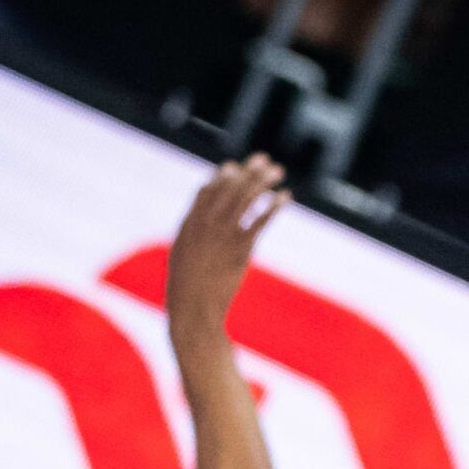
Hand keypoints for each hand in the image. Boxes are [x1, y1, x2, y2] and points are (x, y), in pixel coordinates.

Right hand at [167, 155, 287, 340]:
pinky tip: (285, 196)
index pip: (206, 191)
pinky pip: (260, 220)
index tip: (234, 167)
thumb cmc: (186, 289)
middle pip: (229, 188)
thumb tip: (199, 231)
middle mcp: (205, 223)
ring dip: (263, 181)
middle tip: (264, 159)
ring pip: (246, 198)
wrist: (193, 310)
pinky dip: (274, 205)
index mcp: (189, 224)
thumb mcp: (183, 259)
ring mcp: (222, 234)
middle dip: (248, 171)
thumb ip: (192, 239)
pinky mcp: (240, 248)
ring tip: (278, 170)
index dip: (222, 177)